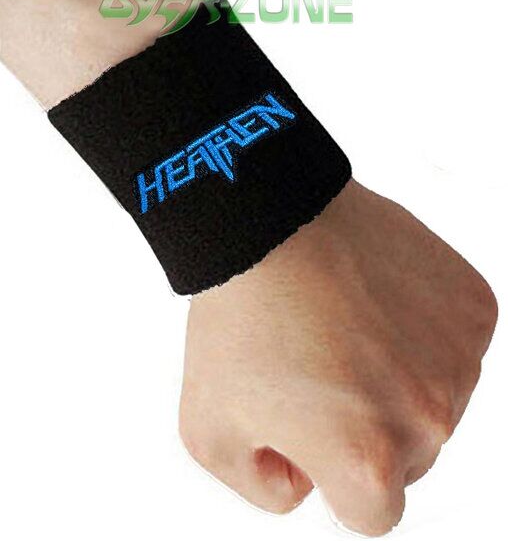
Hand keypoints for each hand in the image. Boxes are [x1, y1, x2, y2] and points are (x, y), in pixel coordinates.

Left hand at [180, 179, 496, 535]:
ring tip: (345, 328)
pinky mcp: (472, 305)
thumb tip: (308, 484)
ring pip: (434, 401)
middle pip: (408, 458)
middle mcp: (429, 415)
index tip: (308, 427)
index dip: (331, 473)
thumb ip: (263, 489)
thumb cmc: (235, 318)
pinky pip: (451, 346)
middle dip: (366, 429)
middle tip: (321, 369)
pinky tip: (375, 302)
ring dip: (396, 379)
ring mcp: (457, 355)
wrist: (269, 221)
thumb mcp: (209, 430)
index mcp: (368, 458)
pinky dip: (420, 334)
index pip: (371, 513)